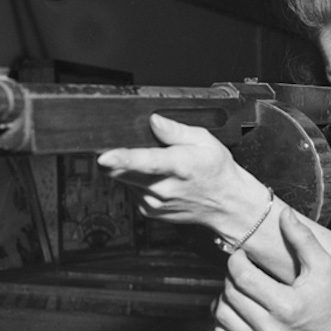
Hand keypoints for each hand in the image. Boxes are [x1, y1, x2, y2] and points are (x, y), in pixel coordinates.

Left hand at [96, 115, 257, 228]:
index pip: (145, 162)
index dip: (122, 158)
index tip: (104, 157)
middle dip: (119, 159)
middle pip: (121, 171)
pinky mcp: (149, 211)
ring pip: (124, 180)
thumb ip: (176, 130)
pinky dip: (139, 183)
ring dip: (132, 170)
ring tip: (159, 168)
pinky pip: (132, 191)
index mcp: (178, 166)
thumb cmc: (217, 172)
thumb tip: (155, 120)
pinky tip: (160, 181)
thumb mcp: (204, 140)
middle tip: (135, 150)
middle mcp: (163, 188)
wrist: (226, 204)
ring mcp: (154, 202)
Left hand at [213, 208, 330, 330]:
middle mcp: (271, 329)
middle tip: (244, 269)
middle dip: (232, 276)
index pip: (243, 277)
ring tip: (240, 288)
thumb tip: (284, 213)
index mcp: (287, 306)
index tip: (243, 255)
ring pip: (221, 315)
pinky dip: (223, 319)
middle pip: (230, 294)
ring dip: (224, 296)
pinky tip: (238, 308)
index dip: (236, 260)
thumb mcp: (324, 266)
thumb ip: (303, 238)